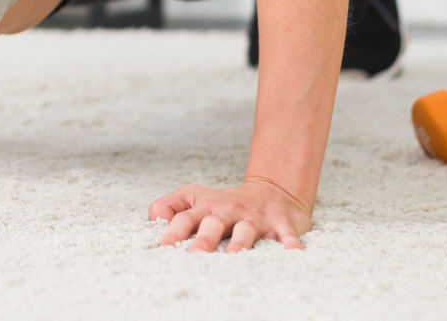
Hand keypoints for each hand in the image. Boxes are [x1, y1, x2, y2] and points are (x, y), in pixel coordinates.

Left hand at [149, 178, 310, 251]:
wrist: (272, 191)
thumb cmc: (227, 203)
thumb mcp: (196, 197)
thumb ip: (171, 206)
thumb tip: (154, 219)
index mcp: (206, 207)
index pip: (185, 217)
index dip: (173, 232)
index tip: (163, 249)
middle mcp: (228, 210)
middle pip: (213, 223)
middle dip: (204, 239)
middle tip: (195, 256)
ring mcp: (254, 217)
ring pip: (246, 230)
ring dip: (240, 243)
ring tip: (234, 257)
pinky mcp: (280, 223)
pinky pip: (286, 234)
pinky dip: (289, 243)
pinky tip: (292, 254)